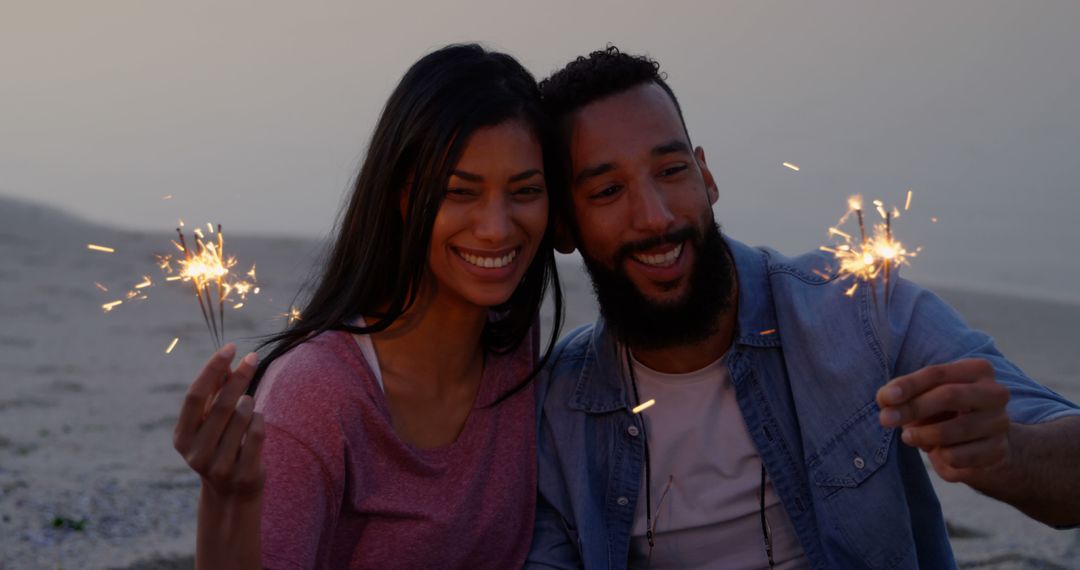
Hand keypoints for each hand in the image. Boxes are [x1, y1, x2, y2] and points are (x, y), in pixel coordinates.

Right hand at [174, 344, 265, 500]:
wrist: (230, 495)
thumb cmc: (219, 447)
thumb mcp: (209, 423)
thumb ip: (214, 394)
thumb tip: (225, 362)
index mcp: (182, 437)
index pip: (195, 396)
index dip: (212, 369)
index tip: (229, 347)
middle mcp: (196, 453)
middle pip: (223, 405)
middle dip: (239, 377)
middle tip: (253, 357)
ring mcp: (219, 466)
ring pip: (243, 416)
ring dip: (250, 402)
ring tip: (248, 404)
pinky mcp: (243, 474)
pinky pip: (257, 432)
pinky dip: (259, 419)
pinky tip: (255, 421)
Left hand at [877, 358, 1010, 482]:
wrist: (985, 443)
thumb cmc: (947, 412)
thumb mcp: (925, 396)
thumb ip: (903, 395)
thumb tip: (885, 401)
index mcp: (977, 370)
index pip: (937, 373)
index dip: (908, 385)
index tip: (884, 398)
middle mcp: (994, 393)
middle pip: (949, 396)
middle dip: (912, 408)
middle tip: (886, 420)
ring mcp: (999, 423)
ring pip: (952, 430)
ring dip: (922, 436)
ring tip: (909, 437)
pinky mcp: (997, 451)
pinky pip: (957, 456)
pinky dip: (939, 456)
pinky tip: (940, 451)